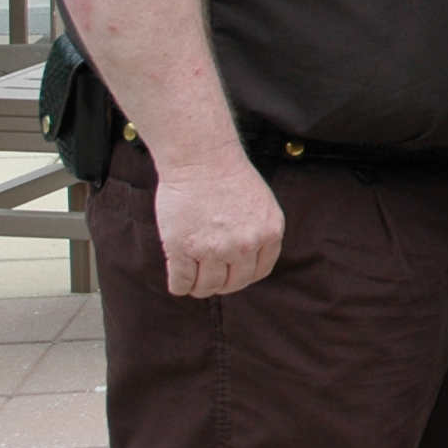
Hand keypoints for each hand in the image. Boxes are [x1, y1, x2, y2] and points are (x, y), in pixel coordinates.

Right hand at [154, 155, 284, 297]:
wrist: (202, 159)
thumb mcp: (261, 205)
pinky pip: (181, 283)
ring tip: (192, 275)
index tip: (230, 272)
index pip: (259, 272)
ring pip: (207, 287)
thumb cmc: (228, 177)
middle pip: (234, 283)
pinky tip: (177, 277)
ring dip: (198, 286)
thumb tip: (247, 261)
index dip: (242, 274)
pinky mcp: (184, 249)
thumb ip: (258, 233)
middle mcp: (246, 245)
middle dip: (221, 283)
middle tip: (208, 275)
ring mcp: (215, 249)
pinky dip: (178, 285)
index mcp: (269, 233)